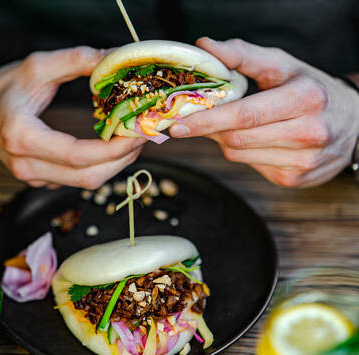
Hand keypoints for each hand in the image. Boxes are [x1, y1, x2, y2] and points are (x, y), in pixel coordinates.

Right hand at [0, 46, 144, 188]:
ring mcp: (33, 177)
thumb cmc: (1, 89)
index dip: (113, 150)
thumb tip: (112, 58)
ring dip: (114, 165)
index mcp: (22, 138)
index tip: (137, 135)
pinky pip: (76, 180)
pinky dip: (99, 167)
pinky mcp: (40, 180)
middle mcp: (27, 165)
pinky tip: (110, 149)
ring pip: (84, 183)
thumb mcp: (35, 66)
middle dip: (121, 160)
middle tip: (142, 138)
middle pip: (87, 177)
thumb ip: (75, 61)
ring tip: (132, 142)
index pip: (78, 156)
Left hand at [170, 38, 358, 187]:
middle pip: (236, 139)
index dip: (207, 120)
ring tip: (237, 125)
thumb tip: (204, 47)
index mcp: (305, 99)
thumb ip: (242, 55)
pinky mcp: (294, 179)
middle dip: (210, 130)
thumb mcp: (282, 65)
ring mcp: (302, 161)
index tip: (178, 124)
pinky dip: (243, 152)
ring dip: (226, 140)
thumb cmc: (310, 89)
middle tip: (194, 121)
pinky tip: (256, 139)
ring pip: (239, 155)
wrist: (352, 123)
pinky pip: (250, 166)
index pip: (244, 115)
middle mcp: (308, 133)